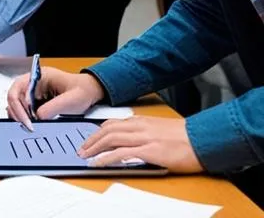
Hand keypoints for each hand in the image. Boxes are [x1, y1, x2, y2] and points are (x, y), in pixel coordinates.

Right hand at [6, 68, 103, 130]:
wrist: (90, 91)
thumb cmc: (82, 90)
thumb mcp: (71, 100)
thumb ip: (53, 107)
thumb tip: (38, 117)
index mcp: (39, 76)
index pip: (19, 87)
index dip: (20, 104)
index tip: (28, 120)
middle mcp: (33, 82)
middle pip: (14, 95)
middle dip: (18, 112)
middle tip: (27, 126)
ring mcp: (33, 91)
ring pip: (16, 102)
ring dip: (19, 115)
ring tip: (29, 126)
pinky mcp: (35, 100)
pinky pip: (23, 108)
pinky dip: (24, 117)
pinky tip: (31, 124)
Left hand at [78, 116, 202, 172]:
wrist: (202, 139)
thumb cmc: (185, 137)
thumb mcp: (160, 129)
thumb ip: (144, 132)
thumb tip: (131, 141)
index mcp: (141, 121)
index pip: (112, 123)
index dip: (98, 131)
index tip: (89, 139)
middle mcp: (139, 126)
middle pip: (107, 130)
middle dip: (91, 140)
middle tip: (82, 149)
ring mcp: (143, 138)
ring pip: (111, 139)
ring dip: (95, 147)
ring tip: (85, 156)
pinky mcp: (149, 150)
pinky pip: (122, 153)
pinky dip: (107, 157)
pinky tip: (99, 162)